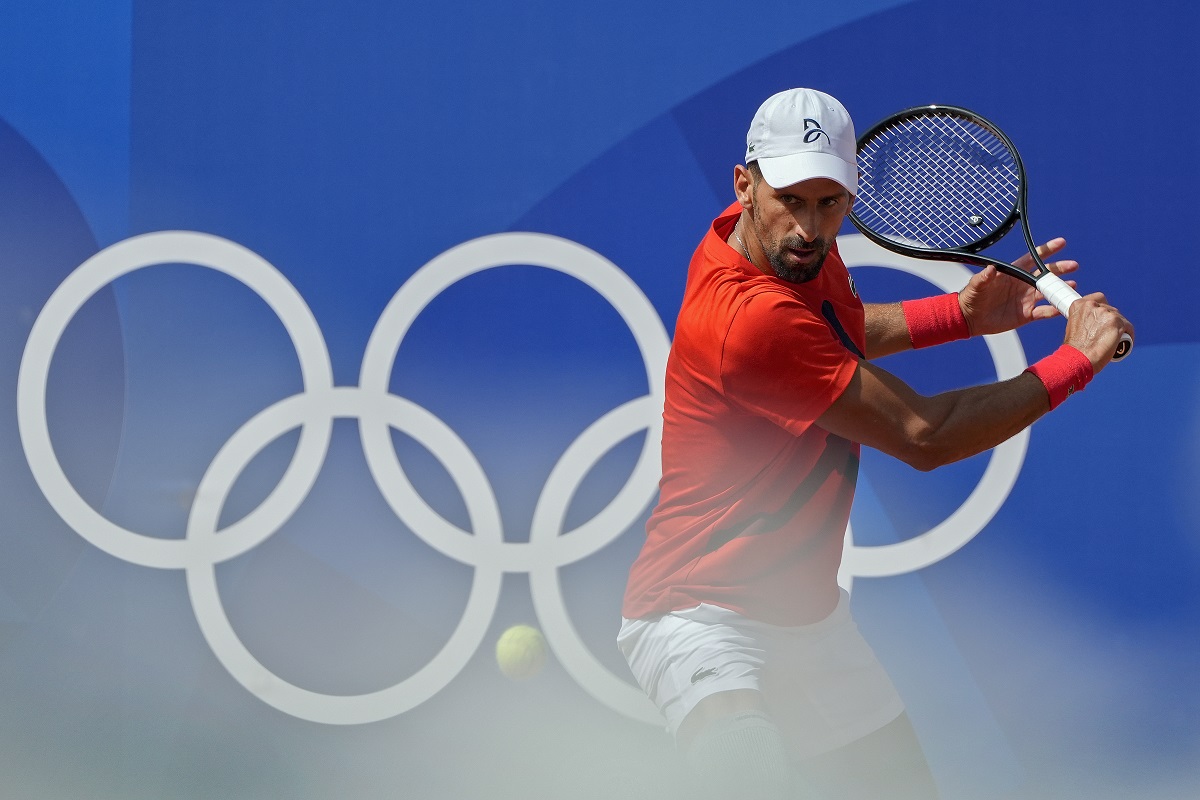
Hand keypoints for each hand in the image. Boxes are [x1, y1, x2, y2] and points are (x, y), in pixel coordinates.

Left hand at [957, 238, 1078, 335]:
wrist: (969, 319)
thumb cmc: (972, 298)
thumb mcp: (976, 285)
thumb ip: (984, 277)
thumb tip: (990, 269)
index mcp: (1013, 274)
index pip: (1032, 258)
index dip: (1046, 250)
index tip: (1061, 242)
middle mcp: (1022, 285)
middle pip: (1045, 274)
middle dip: (1060, 269)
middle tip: (1074, 265)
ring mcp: (1026, 299)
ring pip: (1048, 292)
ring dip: (1060, 289)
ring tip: (1072, 286)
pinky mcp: (1026, 315)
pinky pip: (1044, 312)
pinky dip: (1054, 310)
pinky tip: (1063, 308)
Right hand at [1063, 293, 1134, 372]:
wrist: (1078, 358)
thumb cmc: (1075, 348)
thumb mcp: (1073, 327)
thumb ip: (1082, 319)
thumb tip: (1092, 321)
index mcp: (1079, 304)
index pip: (1097, 299)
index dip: (1101, 309)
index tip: (1100, 319)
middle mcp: (1092, 305)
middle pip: (1109, 308)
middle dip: (1109, 320)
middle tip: (1106, 333)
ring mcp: (1105, 312)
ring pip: (1119, 317)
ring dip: (1118, 327)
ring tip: (1114, 340)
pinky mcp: (1117, 321)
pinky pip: (1128, 326)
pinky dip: (1128, 334)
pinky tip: (1126, 341)